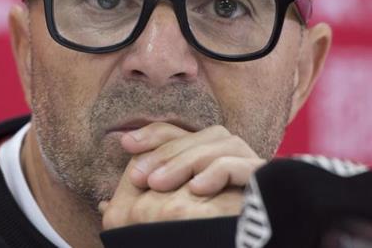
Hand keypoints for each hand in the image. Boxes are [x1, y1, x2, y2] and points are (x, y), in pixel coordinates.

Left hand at [99, 122, 264, 229]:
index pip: (181, 134)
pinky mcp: (268, 183)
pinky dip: (218, 171)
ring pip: (222, 142)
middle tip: (139, 178)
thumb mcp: (162, 222)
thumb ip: (138, 209)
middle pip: (200, 135)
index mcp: (209, 162)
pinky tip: (197, 188)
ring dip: (187, 160)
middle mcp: (233, 159)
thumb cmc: (199, 236)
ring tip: (159, 186)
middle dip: (165, 152)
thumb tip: (103, 205)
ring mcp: (253, 168)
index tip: (125, 144)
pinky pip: (243, 166)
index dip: (152, 134)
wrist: (241, 245)